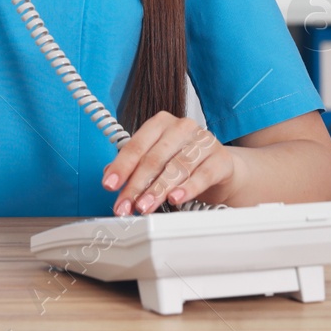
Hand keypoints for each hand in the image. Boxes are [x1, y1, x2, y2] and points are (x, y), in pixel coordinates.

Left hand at [102, 112, 239, 214]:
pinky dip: (188, 188)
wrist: (219, 167)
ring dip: (158, 190)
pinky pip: (202, 174)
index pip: (136, 146)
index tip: (109, 185)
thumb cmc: (183, 161)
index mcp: (160, 123)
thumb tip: (110, 175)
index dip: (121, 167)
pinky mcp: (221, 158)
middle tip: (126, 205)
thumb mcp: (157, 160)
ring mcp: (203, 141)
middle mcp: (182, 127)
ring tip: (145, 206)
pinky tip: (175, 199)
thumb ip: (133, 166)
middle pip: (154, 158)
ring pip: (177, 167)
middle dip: (136, 185)